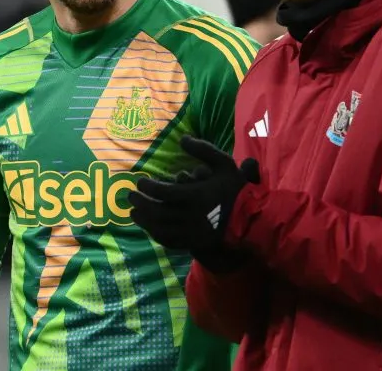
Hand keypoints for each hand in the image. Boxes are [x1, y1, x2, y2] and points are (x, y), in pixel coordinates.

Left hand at [129, 136, 259, 268]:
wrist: (252, 217)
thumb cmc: (236, 189)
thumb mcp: (223, 163)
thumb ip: (202, 150)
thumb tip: (182, 138)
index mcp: (195, 195)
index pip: (163, 191)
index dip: (148, 186)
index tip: (139, 181)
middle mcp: (189, 216)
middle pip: (156, 211)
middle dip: (140, 203)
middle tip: (130, 196)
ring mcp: (190, 232)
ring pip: (159, 228)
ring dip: (143, 221)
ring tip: (134, 213)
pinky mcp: (193, 243)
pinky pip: (169, 241)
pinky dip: (156, 235)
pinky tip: (151, 228)